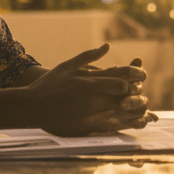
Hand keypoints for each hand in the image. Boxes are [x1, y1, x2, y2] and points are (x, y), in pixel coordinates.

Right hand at [25, 45, 155, 135]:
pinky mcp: (85, 127)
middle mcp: (91, 97)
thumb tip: (107, 46)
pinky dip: (124, 123)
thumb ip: (89, 56)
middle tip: (143, 92)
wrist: (30, 107)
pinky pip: (110, 126)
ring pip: (120, 112)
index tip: (141, 76)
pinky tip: (130, 122)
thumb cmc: (49, 84)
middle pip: (124, 95)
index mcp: (89, 81)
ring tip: (143, 108)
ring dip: (134, 110)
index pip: (121, 78)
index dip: (136, 77)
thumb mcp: (68, 65)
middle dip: (137, 94)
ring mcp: (89, 113)